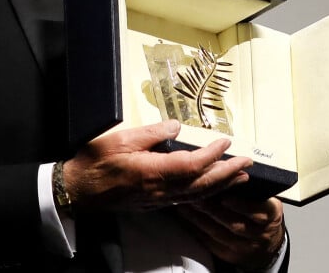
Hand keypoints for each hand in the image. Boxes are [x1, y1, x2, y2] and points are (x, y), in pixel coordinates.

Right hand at [63, 119, 251, 212]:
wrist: (80, 190)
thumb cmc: (96, 161)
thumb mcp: (120, 139)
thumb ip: (151, 133)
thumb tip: (176, 127)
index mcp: (153, 172)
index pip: (193, 165)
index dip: (213, 155)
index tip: (227, 142)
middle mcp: (161, 190)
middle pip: (202, 185)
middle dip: (228, 173)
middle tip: (247, 163)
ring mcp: (159, 199)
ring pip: (198, 195)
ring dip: (222, 185)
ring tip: (240, 176)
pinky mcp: (155, 203)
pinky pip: (187, 200)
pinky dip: (206, 193)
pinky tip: (212, 188)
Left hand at [175, 193, 285, 270]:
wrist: (266, 239)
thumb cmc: (260, 208)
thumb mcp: (264, 195)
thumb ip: (249, 184)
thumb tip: (228, 164)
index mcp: (271, 213)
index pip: (259, 211)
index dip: (242, 206)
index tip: (225, 197)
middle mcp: (260, 233)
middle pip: (235, 223)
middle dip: (213, 209)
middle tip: (196, 196)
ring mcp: (245, 246)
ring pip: (220, 234)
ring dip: (200, 219)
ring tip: (185, 204)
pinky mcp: (230, 253)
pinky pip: (211, 243)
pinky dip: (196, 230)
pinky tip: (185, 218)